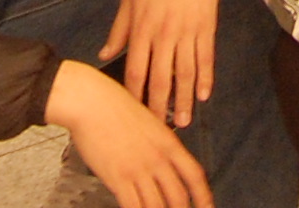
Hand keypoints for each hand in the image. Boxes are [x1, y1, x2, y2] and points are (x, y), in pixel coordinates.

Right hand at [48, 60, 211, 207]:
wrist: (91, 101)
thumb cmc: (112, 105)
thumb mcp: (147, 120)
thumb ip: (157, 143)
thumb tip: (161, 160)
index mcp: (168, 142)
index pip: (195, 176)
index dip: (204, 196)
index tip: (207, 207)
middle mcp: (157, 158)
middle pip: (178, 197)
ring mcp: (139, 170)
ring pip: (157, 206)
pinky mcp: (118, 178)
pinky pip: (133, 206)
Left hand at [100, 0, 227, 124]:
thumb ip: (119, 30)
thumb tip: (104, 54)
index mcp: (142, 27)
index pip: (135, 70)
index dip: (134, 95)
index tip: (134, 114)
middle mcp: (164, 33)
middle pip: (161, 78)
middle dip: (160, 107)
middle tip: (161, 130)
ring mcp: (187, 30)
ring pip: (186, 73)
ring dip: (185, 100)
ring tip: (185, 121)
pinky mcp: (206, 25)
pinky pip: (206, 57)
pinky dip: (206, 78)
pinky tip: (204, 95)